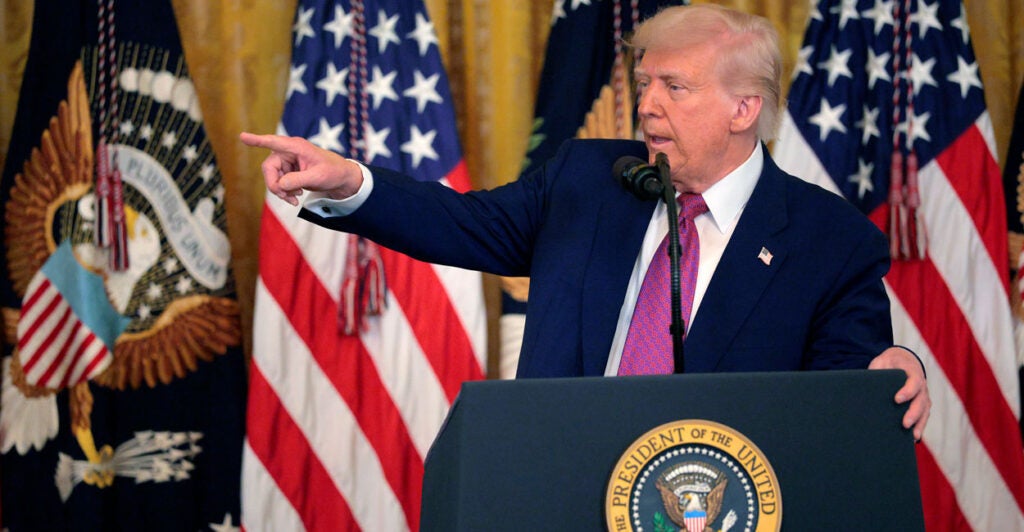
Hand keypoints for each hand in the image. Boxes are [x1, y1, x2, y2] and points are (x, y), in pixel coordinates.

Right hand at [240, 132, 362, 205]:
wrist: (340, 178)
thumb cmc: (332, 172)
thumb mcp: (318, 177)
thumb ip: (298, 180)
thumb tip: (280, 184)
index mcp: (296, 146)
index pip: (273, 142)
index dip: (257, 140)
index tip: (242, 137)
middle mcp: (289, 151)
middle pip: (269, 168)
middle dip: (274, 184)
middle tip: (286, 197)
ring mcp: (287, 161)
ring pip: (272, 177)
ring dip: (280, 191)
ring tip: (295, 199)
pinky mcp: (288, 171)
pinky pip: (278, 182)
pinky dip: (284, 192)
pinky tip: (295, 197)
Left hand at [868, 346, 929, 440]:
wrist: (901, 360)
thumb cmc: (889, 363)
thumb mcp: (881, 362)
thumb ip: (876, 371)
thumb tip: (863, 385)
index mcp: (912, 372)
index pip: (914, 381)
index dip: (907, 391)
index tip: (897, 399)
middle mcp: (921, 385)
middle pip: (921, 400)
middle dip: (913, 413)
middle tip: (904, 424)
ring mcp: (923, 395)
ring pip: (924, 410)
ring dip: (919, 423)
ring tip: (913, 436)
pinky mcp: (922, 404)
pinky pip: (923, 416)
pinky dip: (920, 426)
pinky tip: (914, 437)